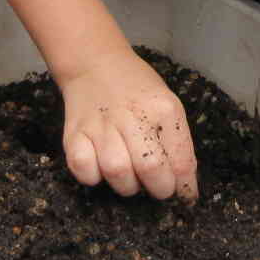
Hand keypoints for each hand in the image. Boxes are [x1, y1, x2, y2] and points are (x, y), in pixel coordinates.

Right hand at [57, 48, 196, 202]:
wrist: (95, 64)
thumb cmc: (137, 90)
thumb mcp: (166, 105)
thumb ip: (177, 143)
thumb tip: (184, 185)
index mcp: (162, 109)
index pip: (181, 159)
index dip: (185, 186)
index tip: (184, 196)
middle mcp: (132, 116)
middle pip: (150, 167)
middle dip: (159, 189)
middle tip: (157, 187)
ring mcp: (100, 126)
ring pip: (117, 173)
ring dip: (128, 185)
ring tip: (131, 175)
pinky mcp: (73, 135)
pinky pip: (84, 170)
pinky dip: (94, 177)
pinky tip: (101, 166)